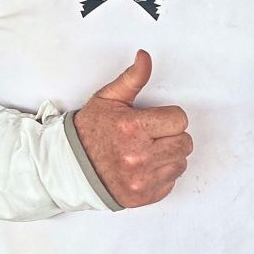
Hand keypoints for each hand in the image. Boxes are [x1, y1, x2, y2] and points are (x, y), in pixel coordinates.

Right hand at [73, 50, 191, 207]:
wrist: (68, 167)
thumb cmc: (90, 131)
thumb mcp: (108, 99)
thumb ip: (132, 78)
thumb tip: (145, 57)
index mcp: (133, 128)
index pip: (179, 119)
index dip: (168, 118)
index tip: (153, 121)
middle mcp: (138, 156)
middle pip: (185, 142)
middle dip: (171, 136)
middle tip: (151, 136)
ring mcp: (141, 179)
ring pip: (180, 163)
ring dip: (169, 156)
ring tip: (147, 151)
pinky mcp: (142, 196)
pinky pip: (170, 182)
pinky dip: (161, 175)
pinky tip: (144, 168)